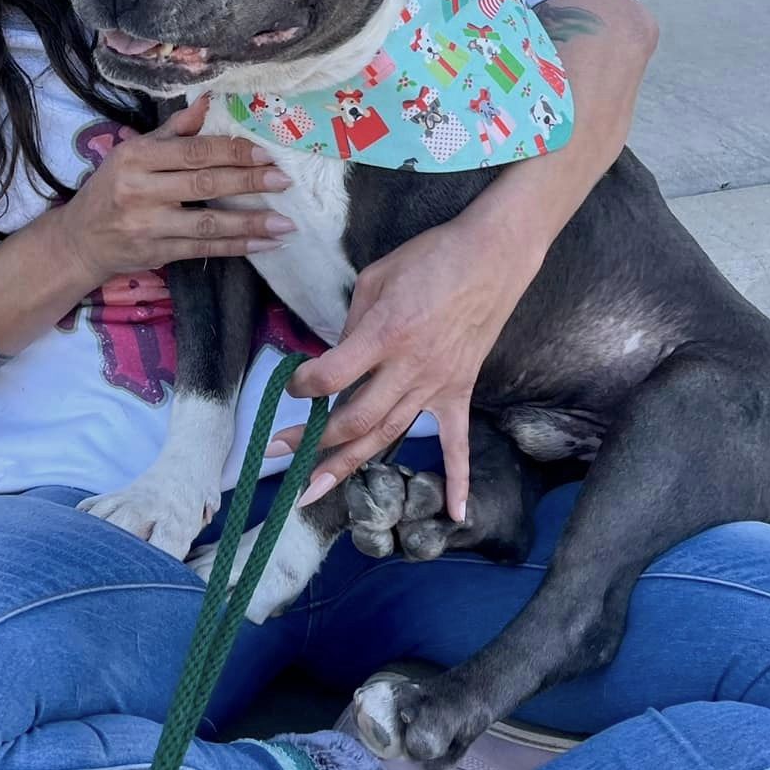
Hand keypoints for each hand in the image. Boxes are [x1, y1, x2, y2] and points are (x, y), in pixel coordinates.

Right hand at [54, 94, 294, 281]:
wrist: (79, 240)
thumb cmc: (112, 188)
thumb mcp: (132, 151)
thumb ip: (173, 130)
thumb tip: (208, 101)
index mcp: (136, 157)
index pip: (192, 151)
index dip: (231, 151)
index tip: (264, 152)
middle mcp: (140, 191)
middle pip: (204, 184)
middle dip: (248, 182)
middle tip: (283, 179)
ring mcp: (148, 226)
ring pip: (208, 223)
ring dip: (250, 222)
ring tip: (286, 221)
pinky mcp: (157, 253)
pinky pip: (204, 249)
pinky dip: (238, 247)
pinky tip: (266, 243)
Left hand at [268, 208, 540, 523]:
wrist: (491, 255)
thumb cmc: (429, 258)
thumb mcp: (376, 277)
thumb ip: (353, 322)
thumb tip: (337, 356)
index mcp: (385, 334)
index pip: (332, 375)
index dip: (304, 385)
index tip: (291, 386)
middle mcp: (409, 367)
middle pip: (355, 419)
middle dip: (311, 442)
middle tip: (279, 456)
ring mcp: (437, 385)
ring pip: (388, 435)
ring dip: (348, 466)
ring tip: (312, 491)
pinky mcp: (460, 390)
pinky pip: (458, 442)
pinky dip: (457, 479)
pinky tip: (455, 514)